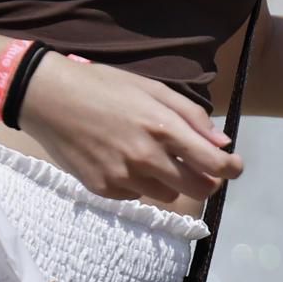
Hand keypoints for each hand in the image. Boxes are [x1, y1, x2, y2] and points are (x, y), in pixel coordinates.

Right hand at [19, 54, 244, 203]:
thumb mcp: (153, 89)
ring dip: (171, 181)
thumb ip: (191, 116)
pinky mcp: (101, 188)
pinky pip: (135, 195)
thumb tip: (222, 142)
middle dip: (207, 181)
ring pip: (167, 194)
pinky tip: (125, 160)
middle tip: (202, 168)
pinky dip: (139, 183)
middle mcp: (145, 157)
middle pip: (197, 189)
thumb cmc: (105, 86)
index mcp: (163, 128)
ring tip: (156, 157)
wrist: (48, 98)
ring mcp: (121, 176)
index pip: (213, 164)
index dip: (231, 169)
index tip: (235, 167)